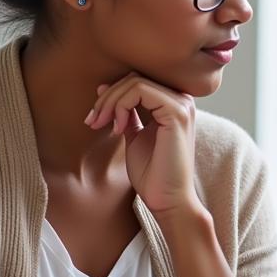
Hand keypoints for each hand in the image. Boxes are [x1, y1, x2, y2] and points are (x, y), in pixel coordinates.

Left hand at [85, 74, 196, 214]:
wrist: (167, 199)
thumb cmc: (153, 173)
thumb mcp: (134, 135)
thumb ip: (126, 112)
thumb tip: (104, 86)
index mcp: (174, 103)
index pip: (138, 80)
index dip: (111, 93)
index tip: (94, 118)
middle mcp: (182, 100)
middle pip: (134, 77)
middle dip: (107, 97)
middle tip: (93, 121)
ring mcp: (182, 105)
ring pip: (135, 82)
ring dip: (111, 101)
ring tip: (103, 125)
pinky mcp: (177, 113)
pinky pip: (141, 91)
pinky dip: (121, 106)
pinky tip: (119, 128)